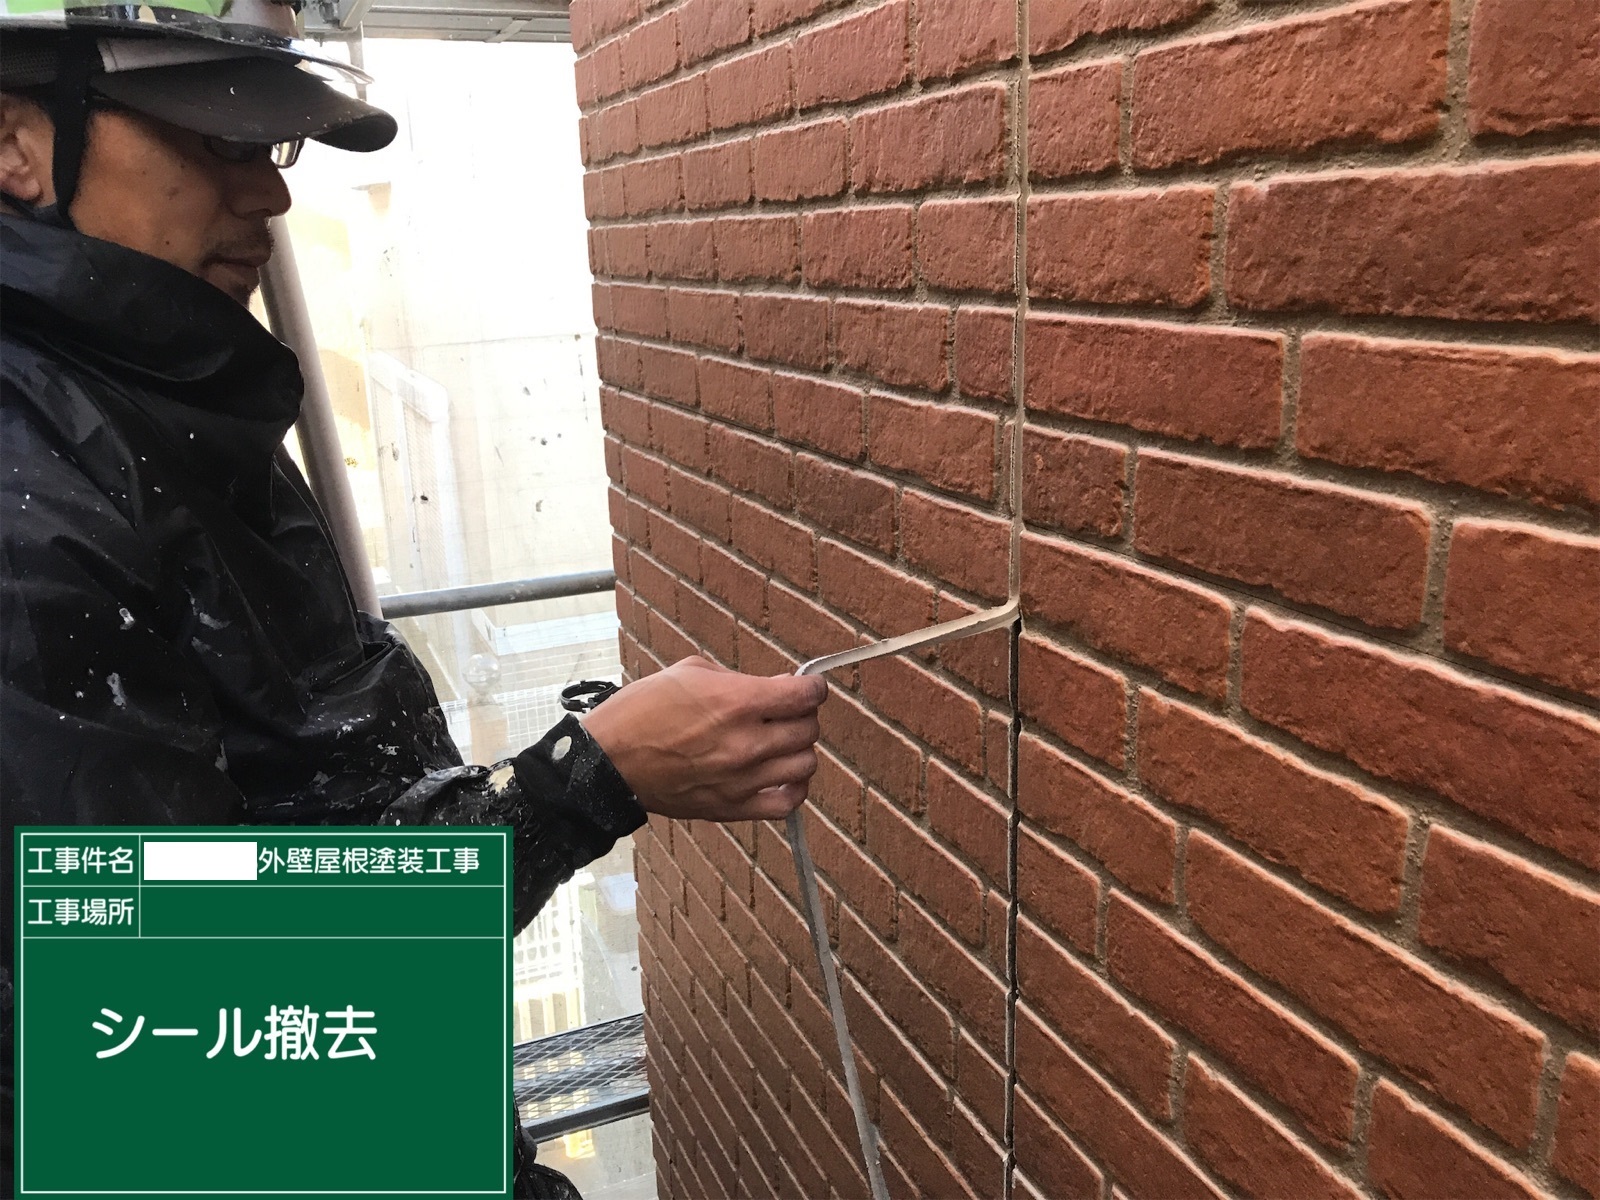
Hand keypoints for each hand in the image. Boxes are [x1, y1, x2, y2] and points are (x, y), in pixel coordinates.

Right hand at [581, 656, 827, 821]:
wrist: (609, 762)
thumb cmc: (641, 711)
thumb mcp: (689, 673)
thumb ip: (736, 680)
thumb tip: (770, 689)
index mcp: (737, 701)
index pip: (805, 696)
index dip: (812, 688)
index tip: (806, 687)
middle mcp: (747, 742)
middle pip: (808, 730)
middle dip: (802, 716)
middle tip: (786, 712)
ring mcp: (742, 779)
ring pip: (805, 765)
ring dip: (798, 750)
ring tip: (781, 744)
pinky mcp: (732, 807)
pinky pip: (786, 803)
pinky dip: (793, 788)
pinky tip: (781, 776)